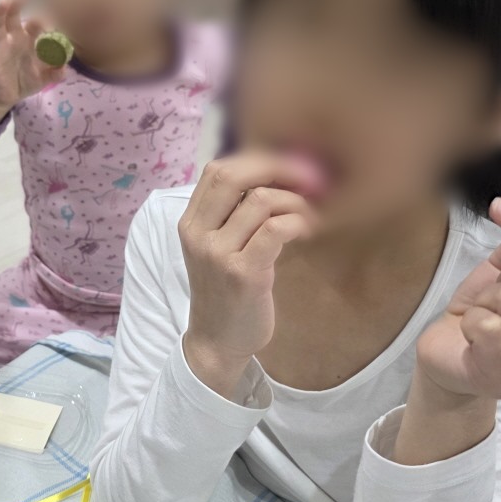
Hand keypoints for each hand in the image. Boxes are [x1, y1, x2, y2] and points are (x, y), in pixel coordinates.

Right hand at [0, 0, 63, 123]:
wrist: (7, 97)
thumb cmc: (25, 81)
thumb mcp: (44, 79)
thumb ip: (56, 73)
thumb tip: (65, 67)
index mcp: (29, 41)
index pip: (37, 25)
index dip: (44, 23)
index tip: (52, 28)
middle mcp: (14, 38)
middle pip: (16, 17)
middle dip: (20, 6)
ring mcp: (0, 46)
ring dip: (1, 12)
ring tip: (4, 0)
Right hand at [178, 154, 322, 395]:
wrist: (217, 342)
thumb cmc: (225, 292)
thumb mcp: (216, 247)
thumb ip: (231, 214)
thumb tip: (275, 174)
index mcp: (190, 222)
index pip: (218, 169)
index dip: (257, 159)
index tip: (288, 168)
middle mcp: (198, 234)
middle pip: (234, 175)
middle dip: (279, 168)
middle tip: (309, 179)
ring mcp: (218, 254)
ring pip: (261, 200)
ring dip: (296, 200)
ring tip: (310, 214)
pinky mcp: (243, 274)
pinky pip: (275, 229)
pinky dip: (299, 221)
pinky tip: (308, 230)